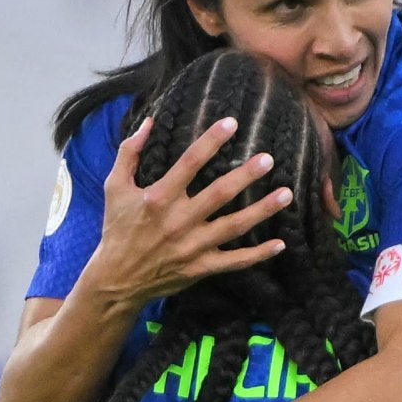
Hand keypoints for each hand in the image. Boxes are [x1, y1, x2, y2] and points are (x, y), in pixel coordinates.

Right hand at [86, 116, 290, 307]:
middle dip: (246, 175)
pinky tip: (280, 244)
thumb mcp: (114, 187)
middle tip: (268, 159)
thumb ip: (129, 152)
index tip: (232, 123)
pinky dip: (258, 255)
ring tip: (286, 194)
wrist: (115, 279)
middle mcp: (178, 221)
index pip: (190, 163)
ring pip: (234, 226)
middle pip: (219, 194)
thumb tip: (148, 122)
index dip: (211, 141)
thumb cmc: (117, 229)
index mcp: (158, 197)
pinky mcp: (200, 267)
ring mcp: (192, 247)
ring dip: (262, 210)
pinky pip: (234, 261)